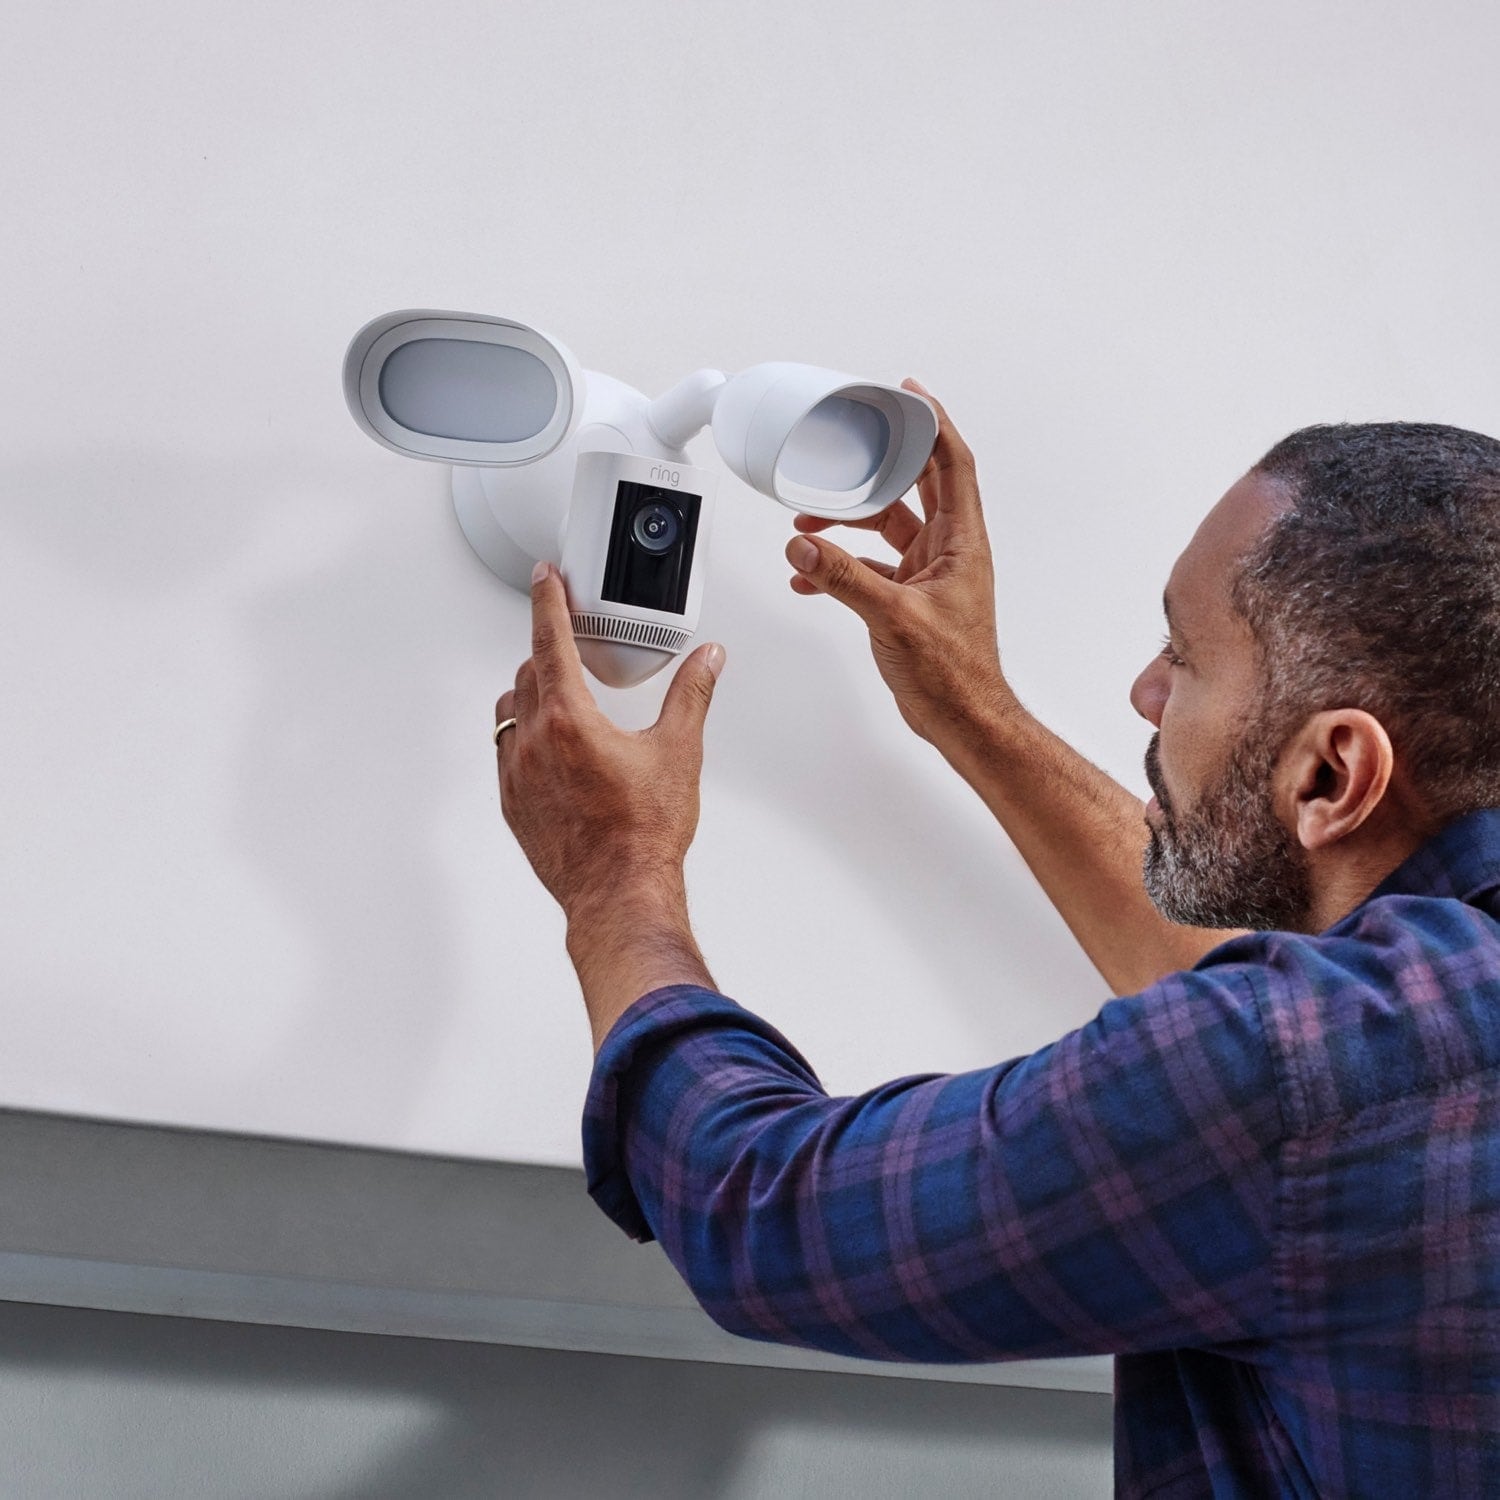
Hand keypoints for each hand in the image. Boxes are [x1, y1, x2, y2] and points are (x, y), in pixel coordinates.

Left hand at [494, 564, 725, 920]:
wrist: (620, 893)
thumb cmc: (644, 834)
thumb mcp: (679, 752)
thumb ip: (691, 695)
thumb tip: (707, 661)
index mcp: (570, 720)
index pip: (550, 640)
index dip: (547, 601)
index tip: (545, 579)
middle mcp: (534, 743)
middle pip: (529, 673)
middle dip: (548, 651)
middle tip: (572, 647)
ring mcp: (517, 775)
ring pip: (509, 711)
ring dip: (531, 693)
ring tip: (562, 698)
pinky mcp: (513, 804)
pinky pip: (506, 752)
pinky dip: (524, 736)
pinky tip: (553, 749)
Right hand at [785, 379, 1013, 744]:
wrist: (962, 718)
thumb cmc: (954, 674)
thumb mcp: (894, 617)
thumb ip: (843, 578)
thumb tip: (804, 545)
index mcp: (961, 542)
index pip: (952, 464)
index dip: (932, 424)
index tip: (910, 395)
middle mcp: (949, 552)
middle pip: (914, 487)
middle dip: (877, 466)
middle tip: (847, 446)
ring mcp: (929, 575)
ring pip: (886, 527)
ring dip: (849, 519)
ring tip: (809, 519)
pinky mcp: (909, 599)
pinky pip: (870, 567)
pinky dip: (841, 565)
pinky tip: (810, 575)